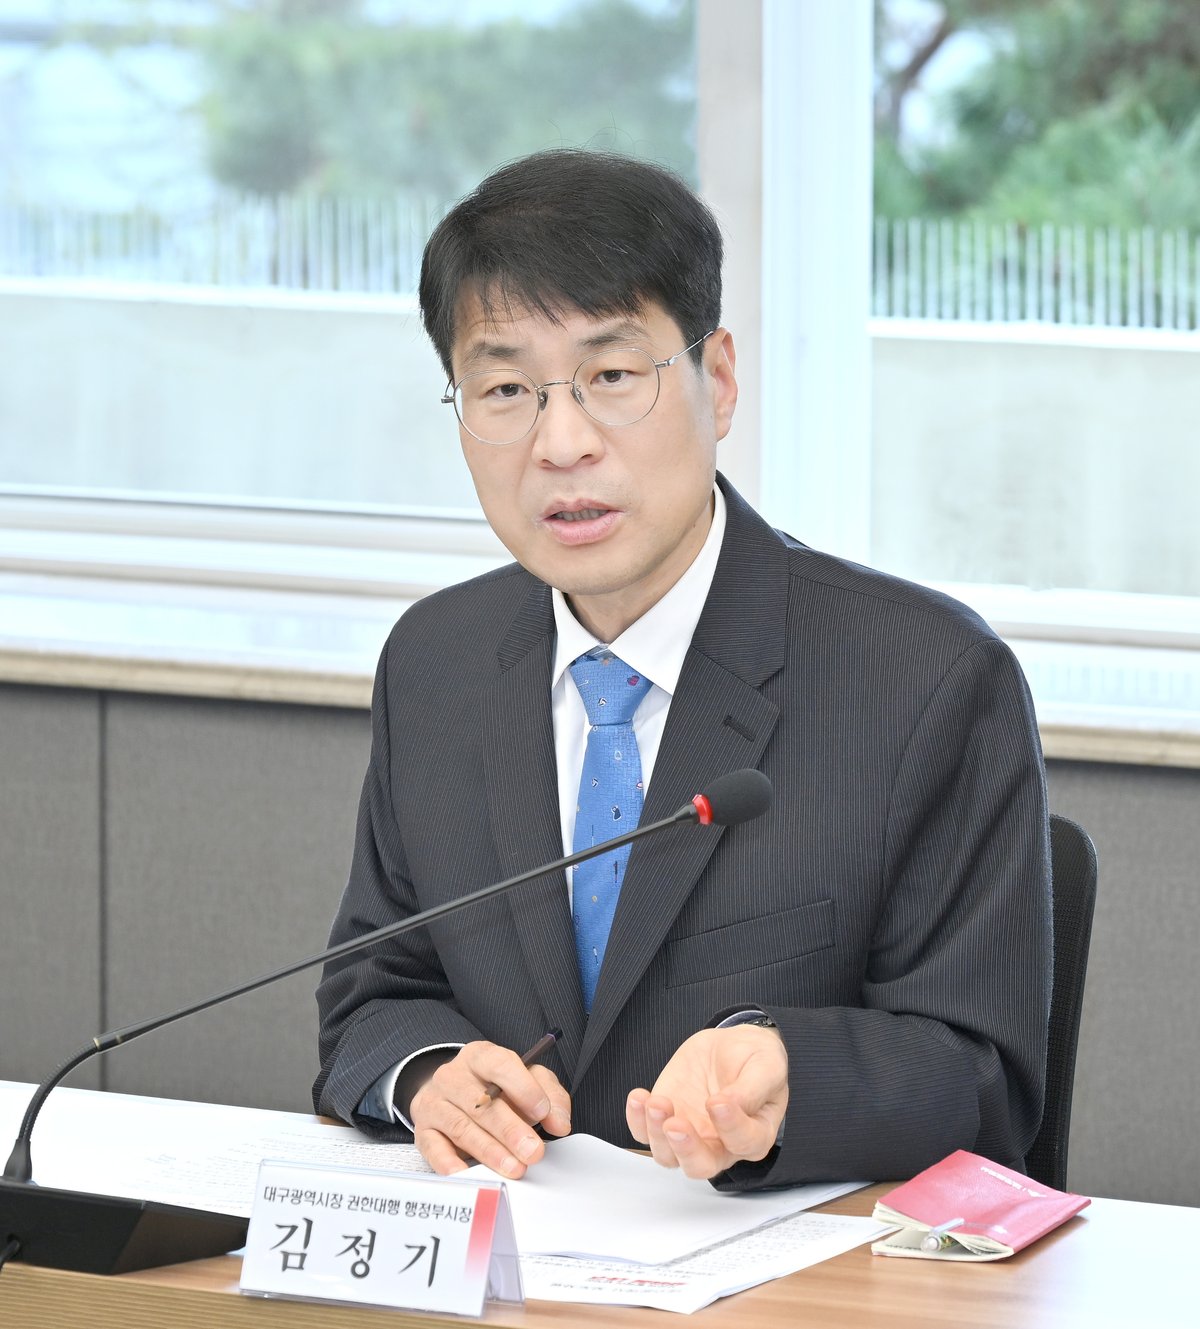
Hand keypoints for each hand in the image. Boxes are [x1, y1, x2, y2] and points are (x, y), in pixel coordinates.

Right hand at [409, 1041, 571, 1178]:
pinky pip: (433, 1147)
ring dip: (489, 1151)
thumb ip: (549, 1096)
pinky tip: (467, 1173)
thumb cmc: (495, 1089)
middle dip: (510, 1130)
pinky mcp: (423, 1130)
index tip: (542, 1112)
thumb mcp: (526, 1081)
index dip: (522, 1088)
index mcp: (480, 1056)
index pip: (499, 1064)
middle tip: (533, 1151)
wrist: (452, 1093)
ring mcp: (434, 1102)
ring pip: (461, 1127)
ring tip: (514, 1168)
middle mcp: (453, 1076)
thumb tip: (560, 1122)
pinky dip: (449, 1162)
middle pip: (481, 1102)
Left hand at [626, 1025, 787, 1179]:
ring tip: (656, 1103)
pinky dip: (636, 1120)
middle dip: (685, 1149)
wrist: (731, 1047)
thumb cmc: (754, 1061)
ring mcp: (691, 1135)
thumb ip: (753, 1088)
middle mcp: (720, 1144)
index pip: (743, 1143)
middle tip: (676, 1124)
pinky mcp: (666, 1120)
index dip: (730, 1127)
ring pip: (668, 1155)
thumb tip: (728, 1104)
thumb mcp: (767, 1065)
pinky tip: (639, 1098)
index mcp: (754, 1134)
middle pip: (701, 1165)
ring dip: (657, 1133)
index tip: (718, 1101)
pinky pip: (645, 1132)